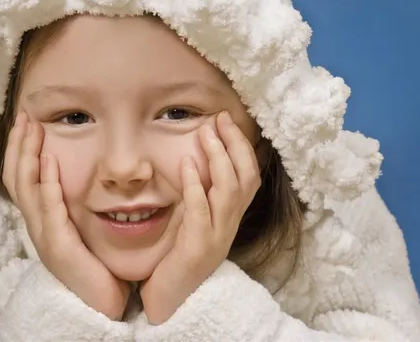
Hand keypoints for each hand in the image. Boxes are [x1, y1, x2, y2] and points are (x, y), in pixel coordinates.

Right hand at [2, 111, 130, 320]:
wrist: (101, 301)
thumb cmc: (95, 264)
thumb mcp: (79, 228)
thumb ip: (73, 204)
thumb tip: (72, 175)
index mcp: (41, 220)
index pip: (22, 178)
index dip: (20, 150)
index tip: (27, 123)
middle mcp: (36, 226)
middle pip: (16, 178)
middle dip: (19, 145)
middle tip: (24, 116)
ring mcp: (44, 236)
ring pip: (26, 189)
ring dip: (28, 155)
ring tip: (31, 128)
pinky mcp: (59, 247)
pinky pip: (49, 210)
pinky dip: (47, 183)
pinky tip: (50, 161)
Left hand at [139, 111, 260, 323]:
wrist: (170, 299)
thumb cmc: (179, 257)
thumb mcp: (196, 222)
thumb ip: (202, 196)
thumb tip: (197, 160)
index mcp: (231, 218)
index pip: (249, 176)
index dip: (241, 147)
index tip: (226, 122)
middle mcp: (230, 225)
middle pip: (245, 178)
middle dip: (234, 145)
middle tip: (219, 120)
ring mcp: (217, 237)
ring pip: (229, 191)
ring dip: (218, 158)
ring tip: (206, 134)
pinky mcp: (198, 247)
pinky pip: (200, 211)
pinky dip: (195, 185)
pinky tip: (186, 164)